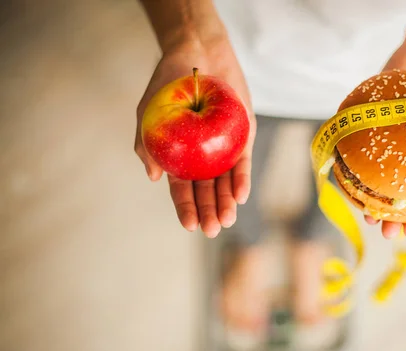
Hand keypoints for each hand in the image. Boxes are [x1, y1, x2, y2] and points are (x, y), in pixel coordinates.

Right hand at [134, 39, 256, 237]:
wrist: (198, 52)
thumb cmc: (170, 83)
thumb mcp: (150, 113)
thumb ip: (148, 144)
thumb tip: (154, 177)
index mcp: (180, 157)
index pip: (182, 189)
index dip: (185, 208)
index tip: (189, 226)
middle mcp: (203, 157)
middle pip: (207, 191)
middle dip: (209, 212)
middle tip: (212, 230)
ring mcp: (224, 149)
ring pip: (227, 182)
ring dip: (227, 202)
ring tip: (227, 220)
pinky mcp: (243, 137)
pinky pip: (244, 162)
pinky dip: (242, 179)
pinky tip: (240, 196)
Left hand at [366, 31, 405, 238]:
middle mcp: (404, 154)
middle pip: (393, 192)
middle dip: (389, 216)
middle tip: (384, 231)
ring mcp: (383, 140)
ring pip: (371, 175)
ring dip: (368, 197)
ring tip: (366, 213)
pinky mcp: (367, 121)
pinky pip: (353, 143)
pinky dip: (346, 159)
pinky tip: (343, 174)